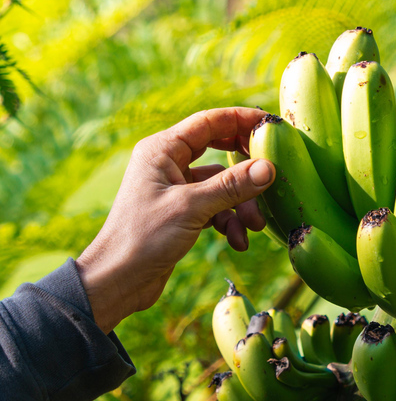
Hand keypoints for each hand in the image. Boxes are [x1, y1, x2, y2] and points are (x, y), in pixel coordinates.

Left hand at [75, 107, 274, 333]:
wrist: (117, 280)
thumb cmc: (143, 238)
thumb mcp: (191, 208)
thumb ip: (231, 186)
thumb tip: (268, 168)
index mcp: (163, 150)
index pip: (210, 122)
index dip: (242, 120)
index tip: (273, 126)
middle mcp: (169, 164)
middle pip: (220, 151)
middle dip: (247, 170)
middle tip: (273, 175)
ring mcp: (176, 188)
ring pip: (222, 185)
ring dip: (241, 205)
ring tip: (254, 226)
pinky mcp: (183, 212)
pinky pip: (216, 207)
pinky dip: (229, 222)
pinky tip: (238, 241)